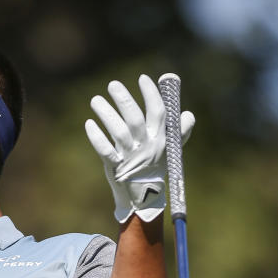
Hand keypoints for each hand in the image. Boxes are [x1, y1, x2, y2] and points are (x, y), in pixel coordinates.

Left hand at [85, 75, 194, 222]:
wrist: (143, 199)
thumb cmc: (154, 169)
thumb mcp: (170, 151)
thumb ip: (178, 131)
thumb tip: (188, 114)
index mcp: (161, 140)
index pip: (158, 112)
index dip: (151, 94)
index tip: (142, 78)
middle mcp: (146, 147)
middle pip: (135, 119)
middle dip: (124, 99)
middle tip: (112, 84)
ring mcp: (130, 157)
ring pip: (118, 132)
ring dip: (106, 114)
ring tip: (95, 100)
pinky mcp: (116, 168)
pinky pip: (105, 151)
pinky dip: (96, 137)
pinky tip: (89, 123)